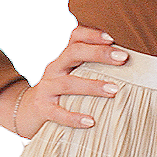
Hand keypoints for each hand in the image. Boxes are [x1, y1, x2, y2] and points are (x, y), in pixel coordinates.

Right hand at [0, 24, 129, 138]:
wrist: (26, 111)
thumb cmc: (60, 91)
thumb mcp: (72, 73)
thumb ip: (92, 65)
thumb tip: (129, 61)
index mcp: (63, 57)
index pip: (75, 37)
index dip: (92, 34)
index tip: (112, 38)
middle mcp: (53, 68)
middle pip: (73, 53)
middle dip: (99, 54)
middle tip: (123, 58)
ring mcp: (46, 88)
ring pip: (69, 83)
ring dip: (93, 85)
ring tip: (115, 90)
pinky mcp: (43, 109)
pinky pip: (58, 113)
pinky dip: (74, 117)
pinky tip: (91, 121)